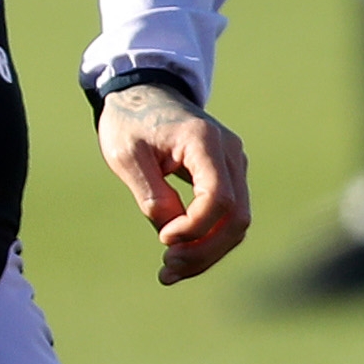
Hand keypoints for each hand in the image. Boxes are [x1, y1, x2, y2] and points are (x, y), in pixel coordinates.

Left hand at [97, 82, 250, 283]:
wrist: (145, 93)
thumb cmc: (131, 121)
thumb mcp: (126, 155)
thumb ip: (150, 193)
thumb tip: (172, 232)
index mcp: (203, 140)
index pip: (218, 198)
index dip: (195, 228)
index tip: (163, 238)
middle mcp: (228, 151)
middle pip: (236, 216)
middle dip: (204, 250)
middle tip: (167, 269)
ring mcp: (233, 163)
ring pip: (237, 222)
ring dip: (208, 252)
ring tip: (170, 270)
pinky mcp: (228, 175)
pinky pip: (228, 216)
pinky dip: (208, 240)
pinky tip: (181, 257)